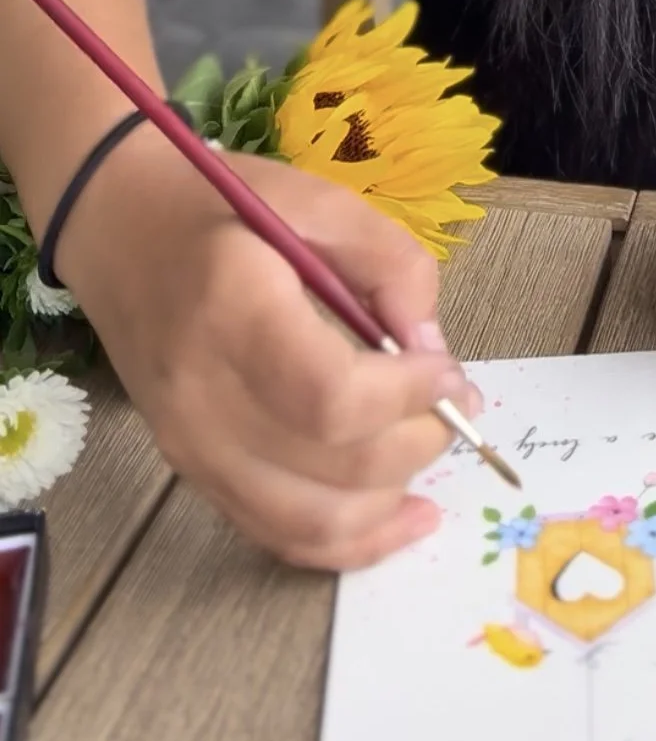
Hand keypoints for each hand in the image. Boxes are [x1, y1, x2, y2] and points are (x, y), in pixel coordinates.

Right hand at [58, 136, 478, 569]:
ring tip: (435, 455)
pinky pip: (272, 531)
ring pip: (304, 520)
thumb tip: (431, 350)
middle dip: (416, 444)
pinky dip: (344, 540)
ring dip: (388, 505)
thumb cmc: (219, 202)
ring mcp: (187, 444)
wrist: (114, 224)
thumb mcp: (315, 200)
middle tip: (457, 406)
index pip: (330, 397)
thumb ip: (388, 264)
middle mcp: (200, 394)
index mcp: (232, 310)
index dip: (406, 397)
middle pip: (327, 467)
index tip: (450, 373)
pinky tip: (398, 518)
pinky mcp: (189, 468)